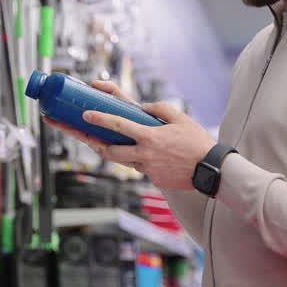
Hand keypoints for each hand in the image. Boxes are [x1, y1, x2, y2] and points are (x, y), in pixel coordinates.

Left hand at [46, 81, 217, 191]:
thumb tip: (141, 108)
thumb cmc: (198, 143)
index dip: (99, 119)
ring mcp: (147, 168)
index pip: (118, 125)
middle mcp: (144, 154)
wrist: (212, 171)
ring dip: (106, 150)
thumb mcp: (180, 118)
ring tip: (93, 140)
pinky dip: (134, 159)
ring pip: (119, 160)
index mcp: (149, 136)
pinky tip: (134, 152)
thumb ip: (158, 109)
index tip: (84, 115)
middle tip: (75, 131)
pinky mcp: (153, 178)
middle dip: (89, 141)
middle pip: (108, 150)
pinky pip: (138, 167)